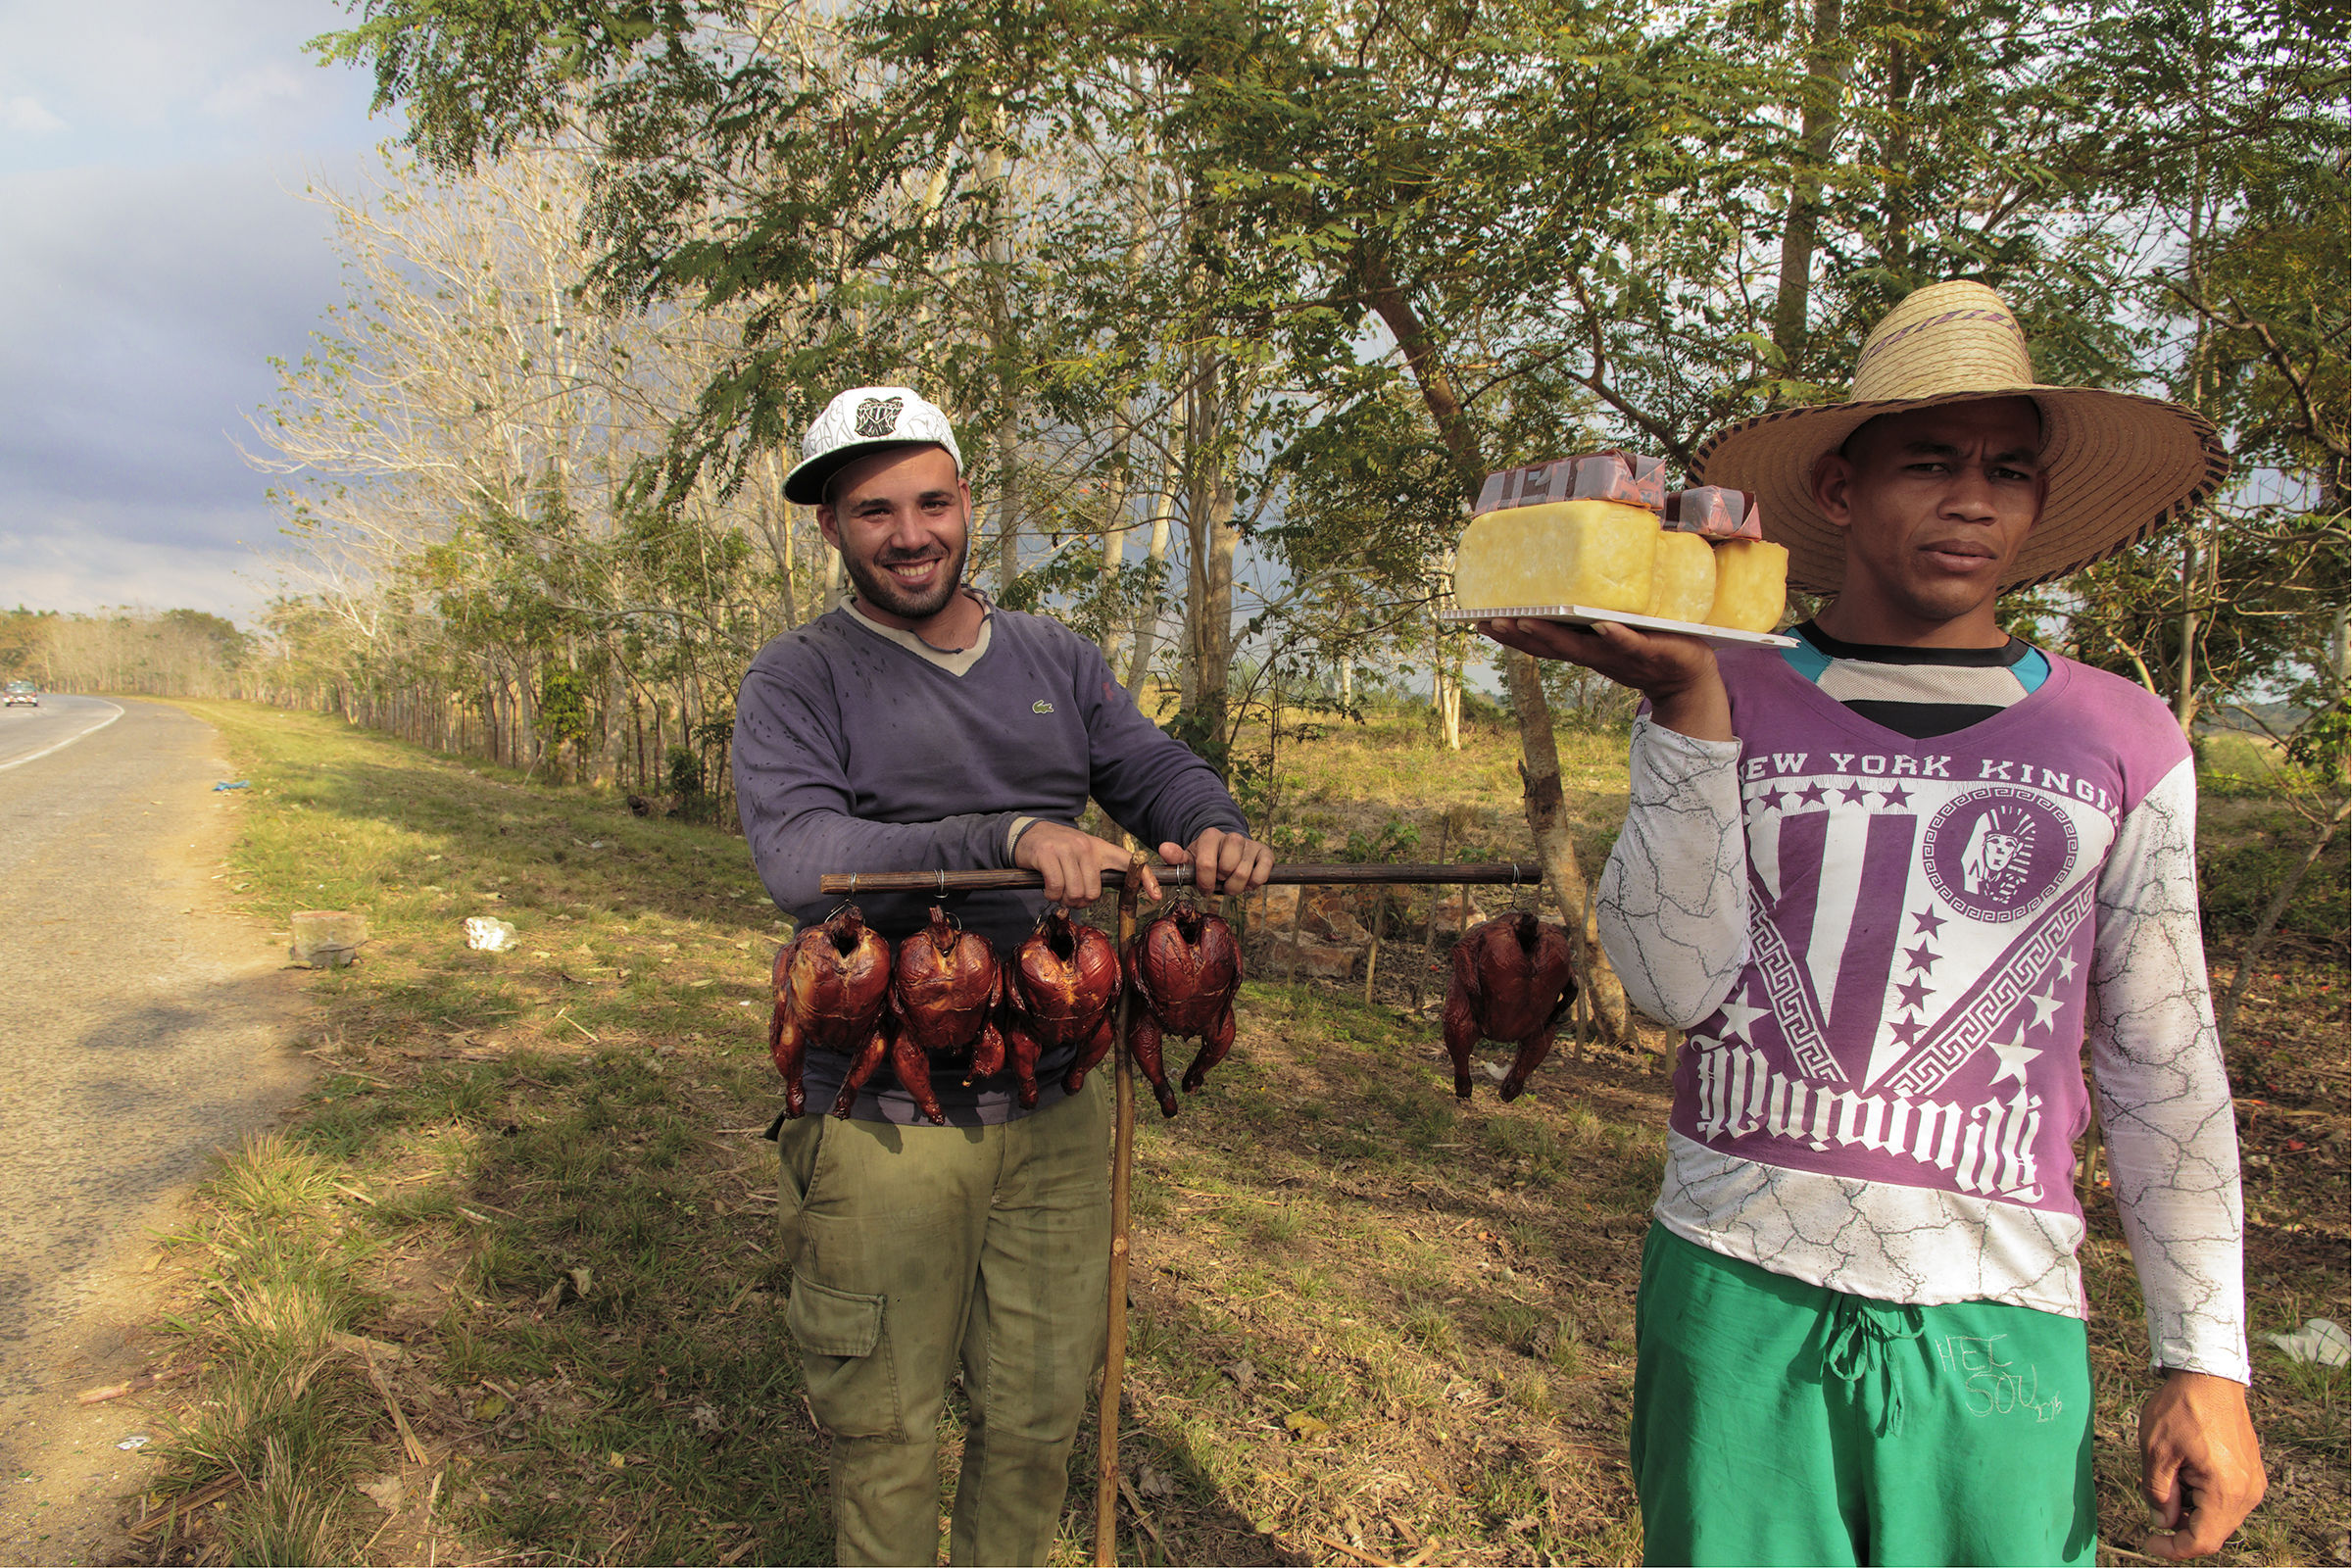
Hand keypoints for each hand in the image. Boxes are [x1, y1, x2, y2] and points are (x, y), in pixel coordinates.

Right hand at [1015, 821, 1159, 906]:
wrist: (1028, 834)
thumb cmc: (1058, 851)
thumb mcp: (1082, 855)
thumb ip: (1096, 872)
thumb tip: (1097, 897)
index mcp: (1100, 848)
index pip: (1129, 862)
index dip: (1146, 878)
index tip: (1157, 895)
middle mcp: (1086, 846)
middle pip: (1094, 892)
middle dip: (1080, 902)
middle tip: (1070, 896)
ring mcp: (1067, 849)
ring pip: (1075, 893)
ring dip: (1064, 899)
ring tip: (1058, 891)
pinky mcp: (1048, 854)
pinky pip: (1056, 888)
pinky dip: (1051, 895)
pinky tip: (1047, 888)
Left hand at [1160, 827, 1273, 896]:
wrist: (1228, 853)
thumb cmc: (1207, 860)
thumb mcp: (1189, 860)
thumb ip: (1176, 857)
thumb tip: (1163, 848)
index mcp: (1210, 836)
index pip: (1207, 864)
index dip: (1205, 883)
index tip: (1205, 888)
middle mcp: (1232, 836)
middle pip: (1227, 869)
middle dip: (1221, 884)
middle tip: (1220, 883)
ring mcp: (1250, 844)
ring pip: (1244, 874)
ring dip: (1236, 887)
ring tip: (1231, 884)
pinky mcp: (1266, 853)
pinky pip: (1262, 874)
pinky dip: (1254, 884)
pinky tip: (1247, 881)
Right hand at [1476, 617, 1732, 741]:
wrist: (1689, 677)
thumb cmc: (1649, 645)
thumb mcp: (1614, 629)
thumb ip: (1594, 611)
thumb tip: (1571, 575)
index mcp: (1584, 647)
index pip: (1541, 641)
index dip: (1510, 634)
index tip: (1478, 620)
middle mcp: (1594, 654)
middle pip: (1550, 646)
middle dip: (1519, 634)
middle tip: (1489, 620)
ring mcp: (1619, 655)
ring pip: (1581, 647)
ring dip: (1552, 635)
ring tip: (1526, 621)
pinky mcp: (1650, 651)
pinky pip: (1631, 644)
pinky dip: (1617, 639)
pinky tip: (1602, 628)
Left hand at [2137, 1370, 2265, 1559]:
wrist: (2210, 1376)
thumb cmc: (2181, 1408)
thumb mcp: (2156, 1451)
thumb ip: (2158, 1492)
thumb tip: (2161, 1521)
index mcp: (2226, 1490)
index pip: (2202, 1540)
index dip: (2174, 1549)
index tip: (2149, 1542)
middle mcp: (2248, 1492)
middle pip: (2213, 1531)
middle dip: (2181, 1526)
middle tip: (2154, 1505)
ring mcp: (2253, 1483)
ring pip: (2220, 1517)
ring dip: (2192, 1510)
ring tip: (2169, 1479)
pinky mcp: (2252, 1473)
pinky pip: (2228, 1500)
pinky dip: (2204, 1498)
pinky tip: (2184, 1475)